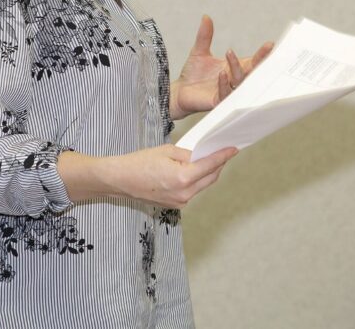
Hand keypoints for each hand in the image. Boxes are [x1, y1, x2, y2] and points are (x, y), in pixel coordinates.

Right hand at [105, 144, 237, 208]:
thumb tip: (202, 155)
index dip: (223, 156)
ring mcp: (180, 202)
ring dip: (207, 173)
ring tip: (208, 159)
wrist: (120, 180)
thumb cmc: (139, 163)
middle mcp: (185, 194)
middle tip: (223, 151)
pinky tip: (193, 171)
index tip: (234, 149)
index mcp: (183, 178)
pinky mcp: (175, 205)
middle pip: (210, 177)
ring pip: (202, 185)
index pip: (210, 165)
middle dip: (218, 164)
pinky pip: (192, 191)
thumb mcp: (166, 151)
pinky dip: (196, 181)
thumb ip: (188, 154)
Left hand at [169, 15, 272, 119]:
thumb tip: (206, 17)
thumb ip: (205, 36)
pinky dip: (224, 84)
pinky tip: (222, 74)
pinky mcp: (218, 102)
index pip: (252, 62)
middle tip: (267, 49)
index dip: (262, 54)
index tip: (271, 44)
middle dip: (260, 61)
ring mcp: (228, 92)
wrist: (180, 91)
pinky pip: (225, 94)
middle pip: (252, 72)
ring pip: (239, 82)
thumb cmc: (192, 74)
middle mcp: (234, 81)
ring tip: (229, 54)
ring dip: (237, 68)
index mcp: (234, 69)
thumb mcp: (199, 51)